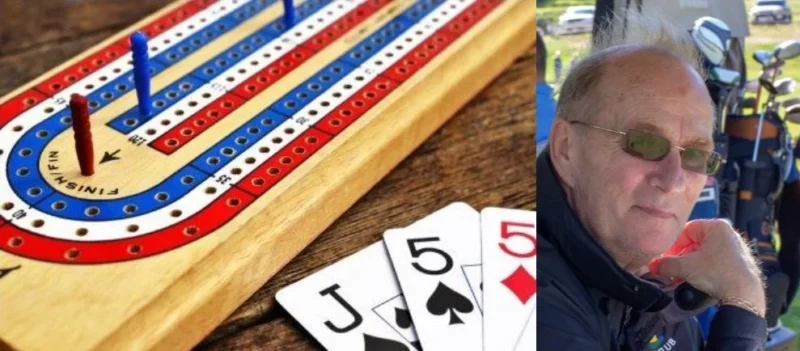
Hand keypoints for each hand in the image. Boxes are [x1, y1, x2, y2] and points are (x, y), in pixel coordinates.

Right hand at [649, 219, 765, 314]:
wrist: (744, 295)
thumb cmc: (716, 273)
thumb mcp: (685, 267)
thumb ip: (665, 264)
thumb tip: (652, 265)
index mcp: (716, 226)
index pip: (685, 231)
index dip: (673, 245)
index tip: (665, 259)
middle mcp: (728, 233)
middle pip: (695, 242)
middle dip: (681, 257)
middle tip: (672, 270)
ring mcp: (736, 248)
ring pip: (704, 253)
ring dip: (690, 265)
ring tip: (681, 278)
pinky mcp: (740, 262)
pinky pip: (715, 261)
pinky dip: (703, 269)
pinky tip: (696, 281)